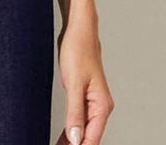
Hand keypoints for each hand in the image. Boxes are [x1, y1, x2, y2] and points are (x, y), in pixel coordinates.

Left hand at [55, 22, 114, 144]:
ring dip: (72, 140)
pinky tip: (63, 137)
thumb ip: (74, 112)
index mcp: (102, 106)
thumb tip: (75, 138)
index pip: (92, 139)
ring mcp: (93, 103)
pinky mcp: (85, 97)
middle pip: (89, 137)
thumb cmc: (78, 51)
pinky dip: (71, 129)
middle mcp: (100, 107)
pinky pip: (79, 119)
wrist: (79, 31)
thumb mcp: (74, 83)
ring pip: (84, 130)